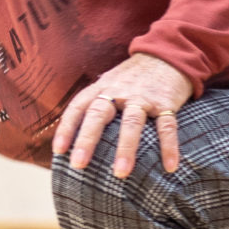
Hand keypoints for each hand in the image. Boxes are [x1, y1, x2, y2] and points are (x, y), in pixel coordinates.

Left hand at [52, 52, 193, 178]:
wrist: (168, 54)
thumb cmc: (132, 78)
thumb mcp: (108, 84)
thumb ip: (94, 105)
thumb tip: (75, 138)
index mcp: (101, 88)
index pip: (78, 107)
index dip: (66, 128)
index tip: (59, 151)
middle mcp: (118, 92)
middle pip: (98, 115)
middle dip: (87, 140)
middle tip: (78, 165)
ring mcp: (142, 97)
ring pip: (131, 123)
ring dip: (125, 149)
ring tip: (120, 174)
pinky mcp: (165, 102)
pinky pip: (167, 127)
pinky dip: (169, 147)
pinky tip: (170, 167)